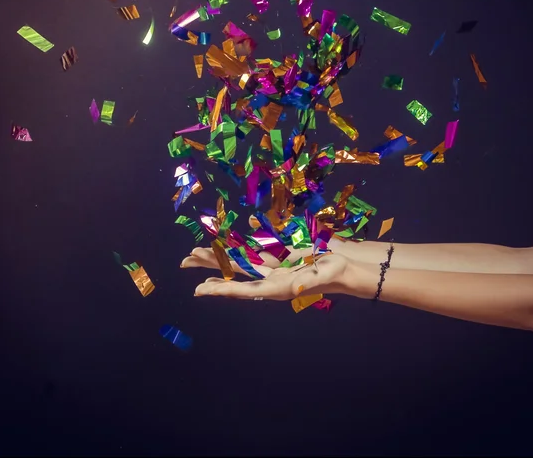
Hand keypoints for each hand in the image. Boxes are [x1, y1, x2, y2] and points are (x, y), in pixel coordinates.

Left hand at [181, 246, 365, 300]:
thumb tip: (294, 290)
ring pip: (240, 260)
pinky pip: (255, 249)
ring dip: (220, 255)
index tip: (200, 290)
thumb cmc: (337, 272)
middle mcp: (270, 279)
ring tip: (197, 253)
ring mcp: (273, 267)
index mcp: (278, 288)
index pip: (244, 290)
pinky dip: (240, 245)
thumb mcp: (324, 276)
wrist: (347, 265)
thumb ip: (309, 283)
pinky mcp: (279, 256)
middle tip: (185, 261)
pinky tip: (228, 240)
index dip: (222, 289)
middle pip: (234, 273)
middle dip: (210, 267)